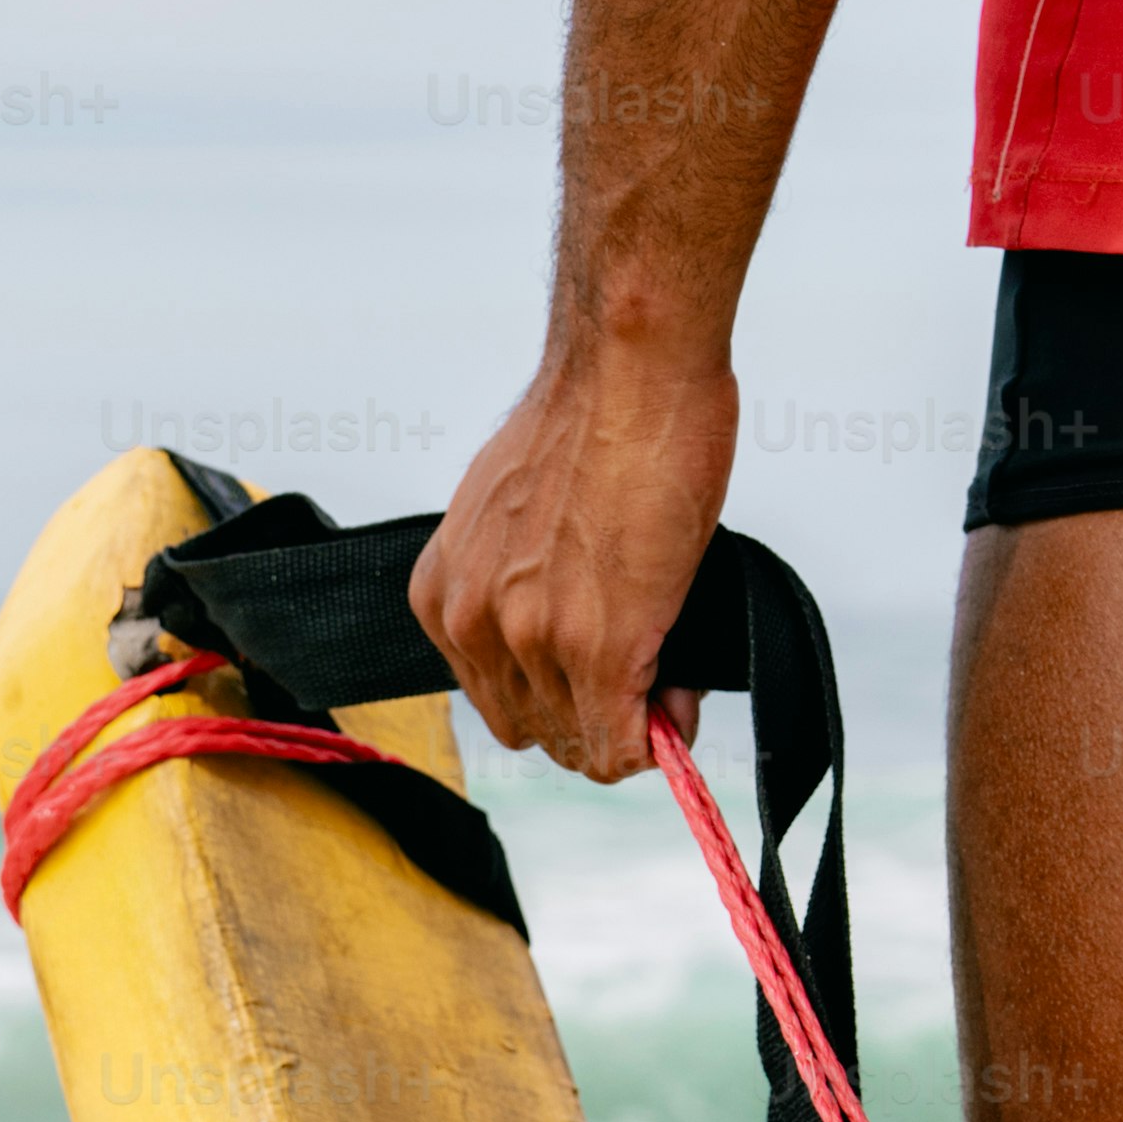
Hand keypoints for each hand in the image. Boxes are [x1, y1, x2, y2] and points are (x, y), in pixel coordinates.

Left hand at [415, 341, 739, 779]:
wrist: (630, 375)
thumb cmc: (590, 421)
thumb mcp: (515, 517)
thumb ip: (521, 585)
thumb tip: (568, 630)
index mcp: (445, 593)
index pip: (494, 697)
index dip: (558, 698)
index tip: (601, 680)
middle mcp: (477, 623)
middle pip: (534, 727)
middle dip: (591, 717)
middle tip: (643, 682)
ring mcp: (534, 641)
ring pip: (580, 739)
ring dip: (631, 723)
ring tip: (668, 676)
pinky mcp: (600, 651)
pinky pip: (620, 746)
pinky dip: (656, 741)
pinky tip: (677, 708)